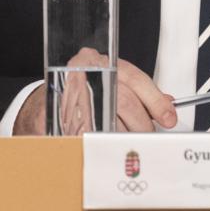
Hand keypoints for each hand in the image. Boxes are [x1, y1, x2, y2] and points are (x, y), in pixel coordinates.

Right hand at [13, 49, 177, 133]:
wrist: (42, 104)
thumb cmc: (80, 93)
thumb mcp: (110, 85)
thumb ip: (137, 93)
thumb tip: (166, 104)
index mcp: (103, 63)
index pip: (135, 78)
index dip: (155, 99)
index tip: (168, 117)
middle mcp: (86, 72)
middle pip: (124, 101)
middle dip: (141, 123)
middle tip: (147, 136)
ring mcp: (70, 91)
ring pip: (107, 118)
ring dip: (122, 136)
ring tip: (128, 143)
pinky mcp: (56, 113)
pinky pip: (85, 132)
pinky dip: (98, 143)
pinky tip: (104, 147)